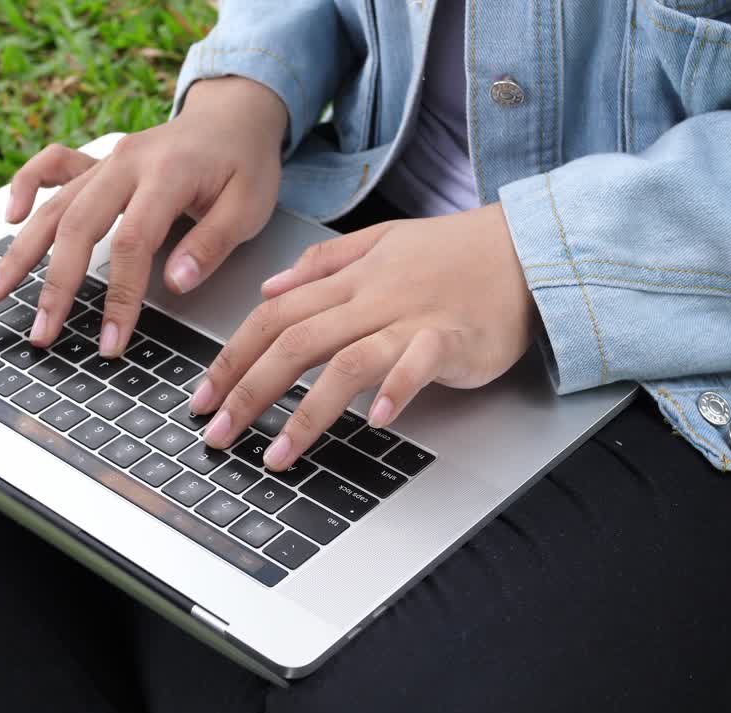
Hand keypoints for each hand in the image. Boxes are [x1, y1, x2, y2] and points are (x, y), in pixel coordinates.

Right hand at [0, 76, 286, 354]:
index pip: (132, 243)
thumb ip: (213, 244)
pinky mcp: (99, 162)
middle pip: (78, 226)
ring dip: (20, 251)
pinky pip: (52, 166)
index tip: (110, 342)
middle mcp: (127, 163)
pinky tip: (8, 219)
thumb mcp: (250, 206)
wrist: (235, 115)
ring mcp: (108, 160)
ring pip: (55, 205)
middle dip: (55, 285)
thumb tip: (176, 284)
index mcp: (167, 173)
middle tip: (41, 333)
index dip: (119, 297)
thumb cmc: (245, 164)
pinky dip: (25, 187)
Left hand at [189, 204, 539, 469]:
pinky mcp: (451, 338)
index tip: (204, 397)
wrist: (526, 247)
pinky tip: (375, 419)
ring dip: (305, 412)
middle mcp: (371, 298)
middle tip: (218, 434)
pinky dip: (395, 390)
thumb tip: (271, 286)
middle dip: (248, 391)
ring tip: (276, 455)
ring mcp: (410, 318)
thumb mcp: (381, 239)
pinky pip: (417, 364)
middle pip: (294, 343)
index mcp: (349, 278)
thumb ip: (324, 261)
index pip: (274, 317)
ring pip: (345, 362)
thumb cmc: (455, 252)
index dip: (232, 357)